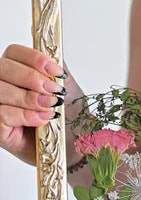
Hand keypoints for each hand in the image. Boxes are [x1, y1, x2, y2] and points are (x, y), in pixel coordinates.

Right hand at [0, 45, 66, 166]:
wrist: (74, 147)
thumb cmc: (69, 118)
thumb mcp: (67, 88)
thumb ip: (56, 68)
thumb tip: (52, 54)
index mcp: (17, 71)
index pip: (14, 52)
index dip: (34, 58)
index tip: (56, 71)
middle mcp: (3, 85)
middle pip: (4, 67)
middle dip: (32, 78)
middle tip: (53, 91)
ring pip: (0, 90)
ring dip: (29, 98)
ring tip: (50, 107)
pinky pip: (2, 114)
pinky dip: (25, 115)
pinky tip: (42, 119)